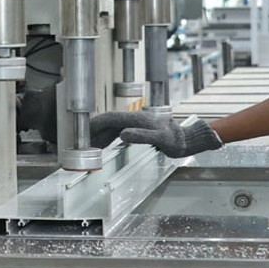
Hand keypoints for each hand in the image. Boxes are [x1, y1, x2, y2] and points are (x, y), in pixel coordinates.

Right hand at [88, 112, 221, 157]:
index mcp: (135, 119)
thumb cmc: (176, 140)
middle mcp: (132, 119)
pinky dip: (107, 139)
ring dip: (98, 137)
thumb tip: (122, 134)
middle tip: (80, 145)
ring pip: (110, 128)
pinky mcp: (137, 129)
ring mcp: (134, 124)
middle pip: (107, 123)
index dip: (94, 125)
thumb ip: (142, 136)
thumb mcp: (161, 140)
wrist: (188, 139)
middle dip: (92, 132)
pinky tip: (103, 147)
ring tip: (88, 148)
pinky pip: (116, 133)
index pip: (108, 119)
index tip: (82, 133)